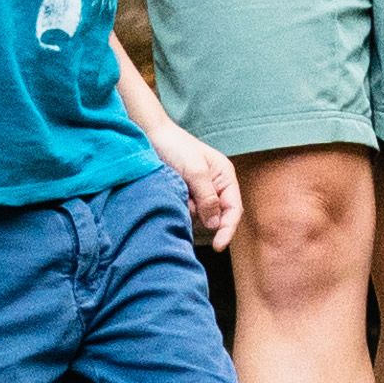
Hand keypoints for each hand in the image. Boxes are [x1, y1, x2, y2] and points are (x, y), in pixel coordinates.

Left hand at [156, 121, 239, 249]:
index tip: (218, 246)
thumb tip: (215, 224)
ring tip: (177, 191)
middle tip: (185, 200)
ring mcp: (199, 192)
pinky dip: (179, 209)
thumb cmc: (175, 146)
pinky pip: (186, 213)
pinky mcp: (185, 196)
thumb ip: (207, 197)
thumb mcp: (194, 170)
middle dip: (201, 216)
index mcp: (225, 176)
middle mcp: (215, 186)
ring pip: (200, 217)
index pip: (233, 209)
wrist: (150, 136)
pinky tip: (172, 195)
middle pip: (217, 217)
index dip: (228, 229)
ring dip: (188, 211)